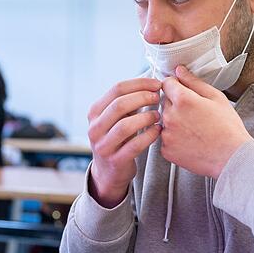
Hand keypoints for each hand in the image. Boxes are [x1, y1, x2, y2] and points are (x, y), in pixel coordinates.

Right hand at [87, 78, 161, 207]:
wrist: (108, 171)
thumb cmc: (118, 138)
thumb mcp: (116, 118)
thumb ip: (128, 101)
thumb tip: (151, 81)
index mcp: (95, 111)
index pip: (117, 89)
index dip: (139, 84)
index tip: (156, 84)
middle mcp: (95, 127)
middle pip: (119, 105)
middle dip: (142, 98)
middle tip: (158, 97)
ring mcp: (103, 145)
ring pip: (125, 126)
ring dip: (146, 117)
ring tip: (158, 115)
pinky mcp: (115, 160)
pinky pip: (134, 145)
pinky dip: (149, 135)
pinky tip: (158, 130)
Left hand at [160, 66, 251, 178]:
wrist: (231, 158)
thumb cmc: (228, 128)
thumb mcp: (216, 97)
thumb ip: (194, 82)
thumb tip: (179, 71)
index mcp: (183, 100)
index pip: (167, 83)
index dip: (176, 85)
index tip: (184, 92)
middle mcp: (170, 116)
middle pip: (165, 102)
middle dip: (177, 104)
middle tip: (196, 114)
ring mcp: (167, 134)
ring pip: (165, 120)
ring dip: (174, 121)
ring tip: (194, 129)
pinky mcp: (166, 150)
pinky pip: (165, 138)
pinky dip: (174, 138)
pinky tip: (190, 140)